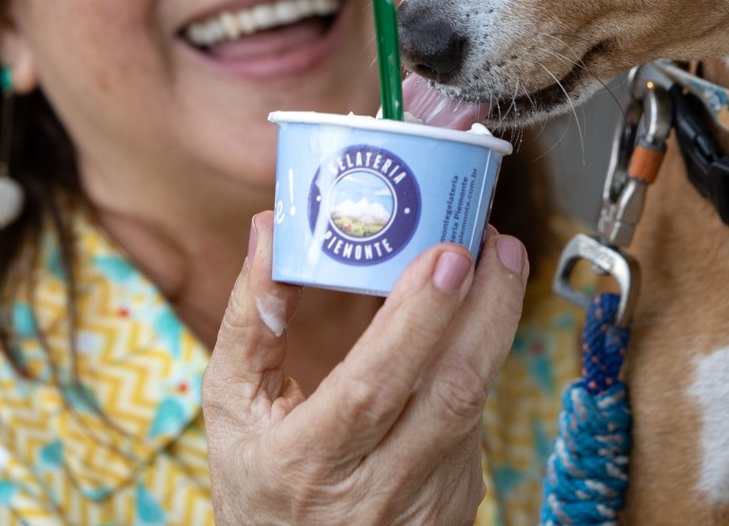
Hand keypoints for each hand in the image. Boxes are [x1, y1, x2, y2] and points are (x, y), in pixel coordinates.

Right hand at [202, 212, 529, 524]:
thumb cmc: (259, 481)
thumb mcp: (231, 408)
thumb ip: (251, 320)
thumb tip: (269, 229)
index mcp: (306, 463)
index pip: (373, 386)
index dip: (417, 319)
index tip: (446, 256)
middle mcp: (374, 491)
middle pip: (452, 391)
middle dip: (486, 306)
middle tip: (494, 241)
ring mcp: (424, 503)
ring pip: (475, 403)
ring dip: (495, 324)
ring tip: (496, 261)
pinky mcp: (457, 501)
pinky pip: (475, 421)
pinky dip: (477, 363)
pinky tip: (473, 322)